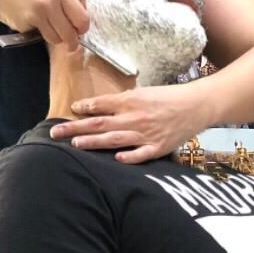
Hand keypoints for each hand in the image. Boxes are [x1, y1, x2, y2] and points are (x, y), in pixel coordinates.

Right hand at [0, 0, 88, 49]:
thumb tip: (74, 18)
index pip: (81, 19)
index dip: (82, 29)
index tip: (79, 31)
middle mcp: (50, 4)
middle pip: (69, 35)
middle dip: (71, 42)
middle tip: (71, 44)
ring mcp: (36, 16)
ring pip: (54, 39)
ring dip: (53, 37)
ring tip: (46, 26)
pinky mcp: (23, 25)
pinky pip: (35, 34)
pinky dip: (34, 30)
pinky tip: (26, 17)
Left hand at [50, 81, 213, 162]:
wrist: (198, 105)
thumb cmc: (170, 97)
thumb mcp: (145, 92)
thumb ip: (124, 101)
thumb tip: (101, 107)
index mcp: (131, 100)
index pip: (102, 104)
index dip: (85, 107)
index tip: (71, 109)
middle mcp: (135, 117)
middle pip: (99, 123)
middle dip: (75, 128)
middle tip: (55, 133)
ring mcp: (146, 134)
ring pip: (114, 139)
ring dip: (93, 142)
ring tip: (75, 145)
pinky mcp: (158, 147)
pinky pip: (141, 154)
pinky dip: (129, 157)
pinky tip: (116, 160)